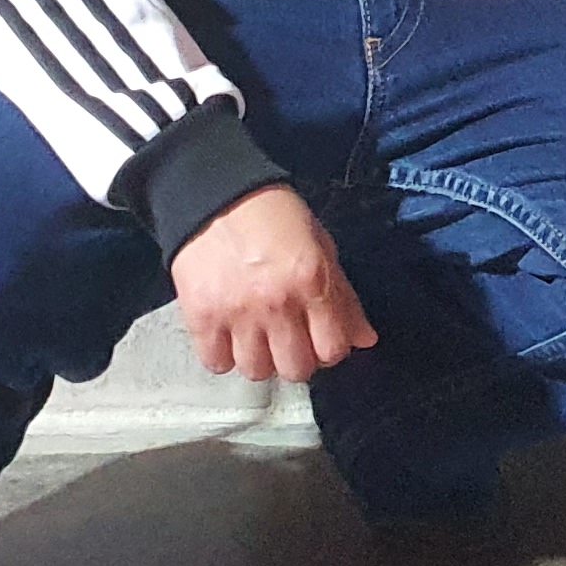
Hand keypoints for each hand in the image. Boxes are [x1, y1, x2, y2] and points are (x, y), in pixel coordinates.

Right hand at [171, 186, 374, 382]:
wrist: (216, 193)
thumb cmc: (274, 216)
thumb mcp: (321, 246)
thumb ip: (343, 297)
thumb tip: (365, 339)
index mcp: (312, 282)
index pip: (332, 351)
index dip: (329, 349)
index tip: (319, 338)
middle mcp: (276, 303)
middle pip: (295, 369)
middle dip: (297, 359)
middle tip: (288, 339)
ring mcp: (236, 312)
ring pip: (256, 371)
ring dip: (261, 359)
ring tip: (257, 336)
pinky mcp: (200, 315)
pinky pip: (216, 363)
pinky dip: (224, 355)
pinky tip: (229, 336)